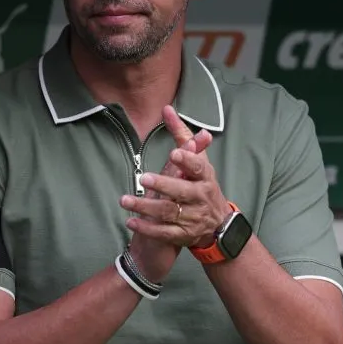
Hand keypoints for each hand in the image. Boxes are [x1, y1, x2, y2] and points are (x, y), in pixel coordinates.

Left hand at [121, 106, 232, 248]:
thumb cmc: (202, 184)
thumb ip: (182, 135)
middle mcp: (201, 198)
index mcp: (205, 177)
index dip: (187, 161)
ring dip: (146, 207)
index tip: (174, 153)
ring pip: (168, 213)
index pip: (198, 167)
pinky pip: (163, 233)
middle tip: (144, 178)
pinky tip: (130, 220)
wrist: (217, 224)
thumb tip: (167, 109)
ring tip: (125, 200)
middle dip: (163, 185)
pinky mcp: (183, 235)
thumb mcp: (198, 160)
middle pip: (182, 192)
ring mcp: (193, 218)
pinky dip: (146, 228)